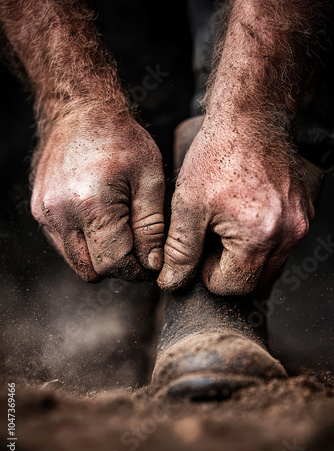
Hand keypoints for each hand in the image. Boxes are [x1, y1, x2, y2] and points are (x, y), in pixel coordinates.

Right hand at [31, 110, 164, 281]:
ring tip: (118, 232)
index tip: (149, 261)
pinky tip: (99, 222)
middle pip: (93, 271)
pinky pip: (65, 246)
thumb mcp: (150, 179)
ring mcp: (46, 214)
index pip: (115, 264)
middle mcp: (61, 214)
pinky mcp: (40, 212)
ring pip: (77, 263)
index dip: (138, 269)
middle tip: (136, 248)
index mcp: (92, 205)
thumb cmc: (120, 139)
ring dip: (100, 258)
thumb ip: (152, 226)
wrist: (81, 111)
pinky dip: (84, 244)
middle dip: (118, 267)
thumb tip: (151, 263)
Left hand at [158, 116, 313, 294]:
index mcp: (259, 236)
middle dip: (228, 269)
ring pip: (269, 266)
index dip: (207, 274)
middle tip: (210, 239)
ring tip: (226, 227)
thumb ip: (180, 250)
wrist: (250, 119)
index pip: (232, 286)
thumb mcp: (188, 205)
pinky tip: (244, 218)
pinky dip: (260, 242)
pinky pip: (281, 246)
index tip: (198, 251)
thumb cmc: (219, 155)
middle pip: (254, 281)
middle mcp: (288, 235)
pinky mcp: (303, 214)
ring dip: (245, 258)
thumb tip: (172, 281)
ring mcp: (299, 224)